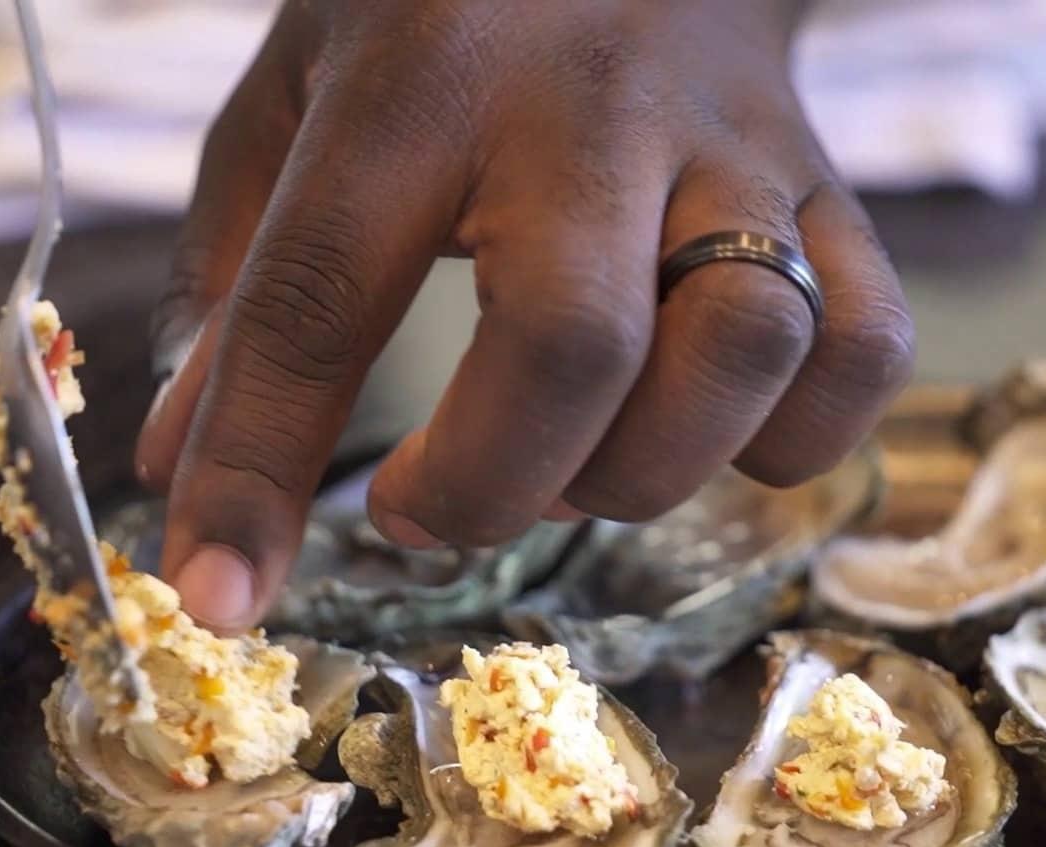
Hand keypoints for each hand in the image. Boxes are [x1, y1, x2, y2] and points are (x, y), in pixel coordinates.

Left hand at [137, 0, 914, 631]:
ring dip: (643, 469)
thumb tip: (183, 464)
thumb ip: (239, 277)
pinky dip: (788, 440)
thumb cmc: (449, 9)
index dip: (258, 466)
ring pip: (745, 350)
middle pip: (574, 343)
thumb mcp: (300, 92)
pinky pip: (862, 352)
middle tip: (419, 509)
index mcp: (419, 79)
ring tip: (565, 463)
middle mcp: (594, 107)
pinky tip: (699, 428)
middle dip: (489, 485)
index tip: (219, 590)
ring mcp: (737, 147)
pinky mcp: (835, 188)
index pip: (319, 291)